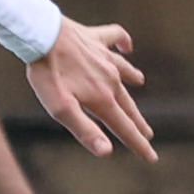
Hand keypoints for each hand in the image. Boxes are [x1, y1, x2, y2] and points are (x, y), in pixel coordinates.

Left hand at [23, 19, 153, 160]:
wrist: (42, 36)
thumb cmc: (48, 75)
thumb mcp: (61, 109)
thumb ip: (85, 130)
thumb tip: (107, 152)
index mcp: (102, 99)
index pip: (124, 128)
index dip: (138, 145)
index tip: (152, 158)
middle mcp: (110, 79)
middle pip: (128, 105)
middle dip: (137, 122)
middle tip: (148, 135)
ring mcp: (104, 57)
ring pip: (125, 72)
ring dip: (133, 78)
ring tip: (140, 81)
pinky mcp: (95, 38)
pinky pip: (115, 38)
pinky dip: (123, 41)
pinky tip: (126, 45)